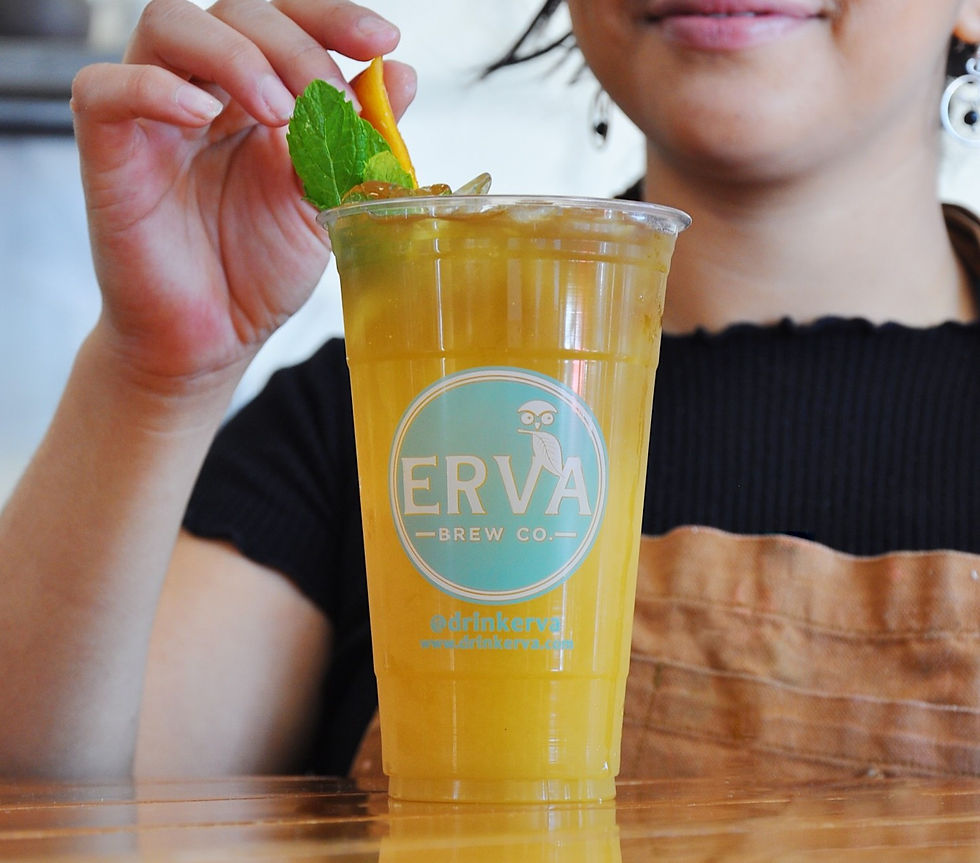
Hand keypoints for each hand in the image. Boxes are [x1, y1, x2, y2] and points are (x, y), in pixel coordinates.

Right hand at [70, 0, 415, 390]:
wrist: (214, 339)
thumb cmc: (260, 272)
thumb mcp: (325, 201)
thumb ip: (356, 140)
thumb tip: (403, 76)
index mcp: (254, 97)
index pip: (284, 21)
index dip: (331, 17)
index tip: (382, 40)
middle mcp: (201, 92)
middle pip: (236, 11)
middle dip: (297, 46)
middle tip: (333, 103)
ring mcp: (151, 115)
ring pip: (169, 24)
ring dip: (236, 56)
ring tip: (280, 114)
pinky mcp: (106, 151)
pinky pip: (105, 90)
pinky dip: (154, 89)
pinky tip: (199, 116)